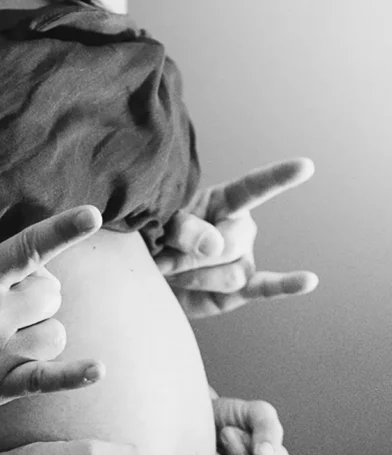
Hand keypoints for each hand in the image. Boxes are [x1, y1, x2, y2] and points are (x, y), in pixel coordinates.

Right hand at [0, 205, 105, 412]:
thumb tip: (45, 262)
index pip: (27, 248)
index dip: (62, 229)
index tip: (92, 215)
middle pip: (51, 295)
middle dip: (37, 294)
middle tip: (8, 301)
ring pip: (55, 333)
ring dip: (42, 329)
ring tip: (11, 333)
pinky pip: (45, 379)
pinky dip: (73, 375)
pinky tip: (97, 369)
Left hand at [157, 158, 318, 317]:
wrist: (146, 274)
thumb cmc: (153, 239)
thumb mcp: (160, 224)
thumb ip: (184, 230)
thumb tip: (217, 246)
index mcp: (223, 201)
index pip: (253, 188)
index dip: (278, 177)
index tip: (306, 166)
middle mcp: (239, 228)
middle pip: (229, 244)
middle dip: (190, 255)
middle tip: (161, 256)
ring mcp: (243, 258)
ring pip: (232, 273)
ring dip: (196, 277)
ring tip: (171, 272)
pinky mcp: (241, 288)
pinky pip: (266, 287)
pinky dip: (286, 285)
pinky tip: (308, 280)